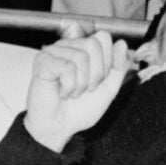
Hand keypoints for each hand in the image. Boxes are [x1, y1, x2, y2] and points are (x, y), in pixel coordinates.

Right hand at [24, 28, 130, 151]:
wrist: (60, 127)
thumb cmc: (80, 109)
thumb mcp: (109, 88)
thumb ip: (119, 66)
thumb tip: (122, 43)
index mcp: (84, 49)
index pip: (103, 37)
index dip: (107, 62)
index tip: (97, 80)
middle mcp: (69, 46)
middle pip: (93, 44)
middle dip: (95, 74)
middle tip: (85, 88)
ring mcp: (54, 52)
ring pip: (81, 56)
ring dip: (81, 83)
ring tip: (72, 92)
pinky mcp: (43, 61)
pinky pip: (67, 67)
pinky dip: (69, 86)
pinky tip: (62, 92)